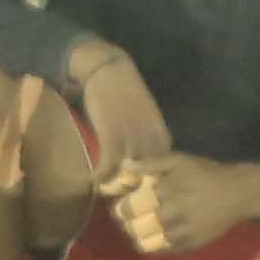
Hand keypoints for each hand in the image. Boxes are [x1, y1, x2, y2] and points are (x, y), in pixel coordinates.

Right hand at [61, 37, 174, 178]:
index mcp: (160, 131)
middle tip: (124, 189)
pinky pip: (109, 165)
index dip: (155, 174)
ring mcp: (132, 139)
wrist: (108, 70)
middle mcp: (149, 138)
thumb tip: (142, 150)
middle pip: (149, 171)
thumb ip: (146, 131)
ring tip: (108, 187)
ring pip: (129, 172)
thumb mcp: (144, 112)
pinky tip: (94, 179)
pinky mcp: (112, 138)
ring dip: (118, 182)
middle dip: (138, 183)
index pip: (165, 162)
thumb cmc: (125, 88)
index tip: (144, 180)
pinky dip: (101, 175)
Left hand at [102, 153, 259, 255]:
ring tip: (140, 230)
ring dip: (139, 237)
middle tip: (128, 219)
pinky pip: (163, 251)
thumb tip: (125, 166)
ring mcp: (180, 233)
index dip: (121, 209)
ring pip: (146, 243)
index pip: (128, 208)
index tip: (121, 207)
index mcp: (163, 192)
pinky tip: (156, 236)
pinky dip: (155, 246)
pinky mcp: (190, 245)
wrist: (238, 193)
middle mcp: (169, 214)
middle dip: (127, 224)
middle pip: (134, 227)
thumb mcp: (179, 160)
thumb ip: (150, 164)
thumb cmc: (206, 174)